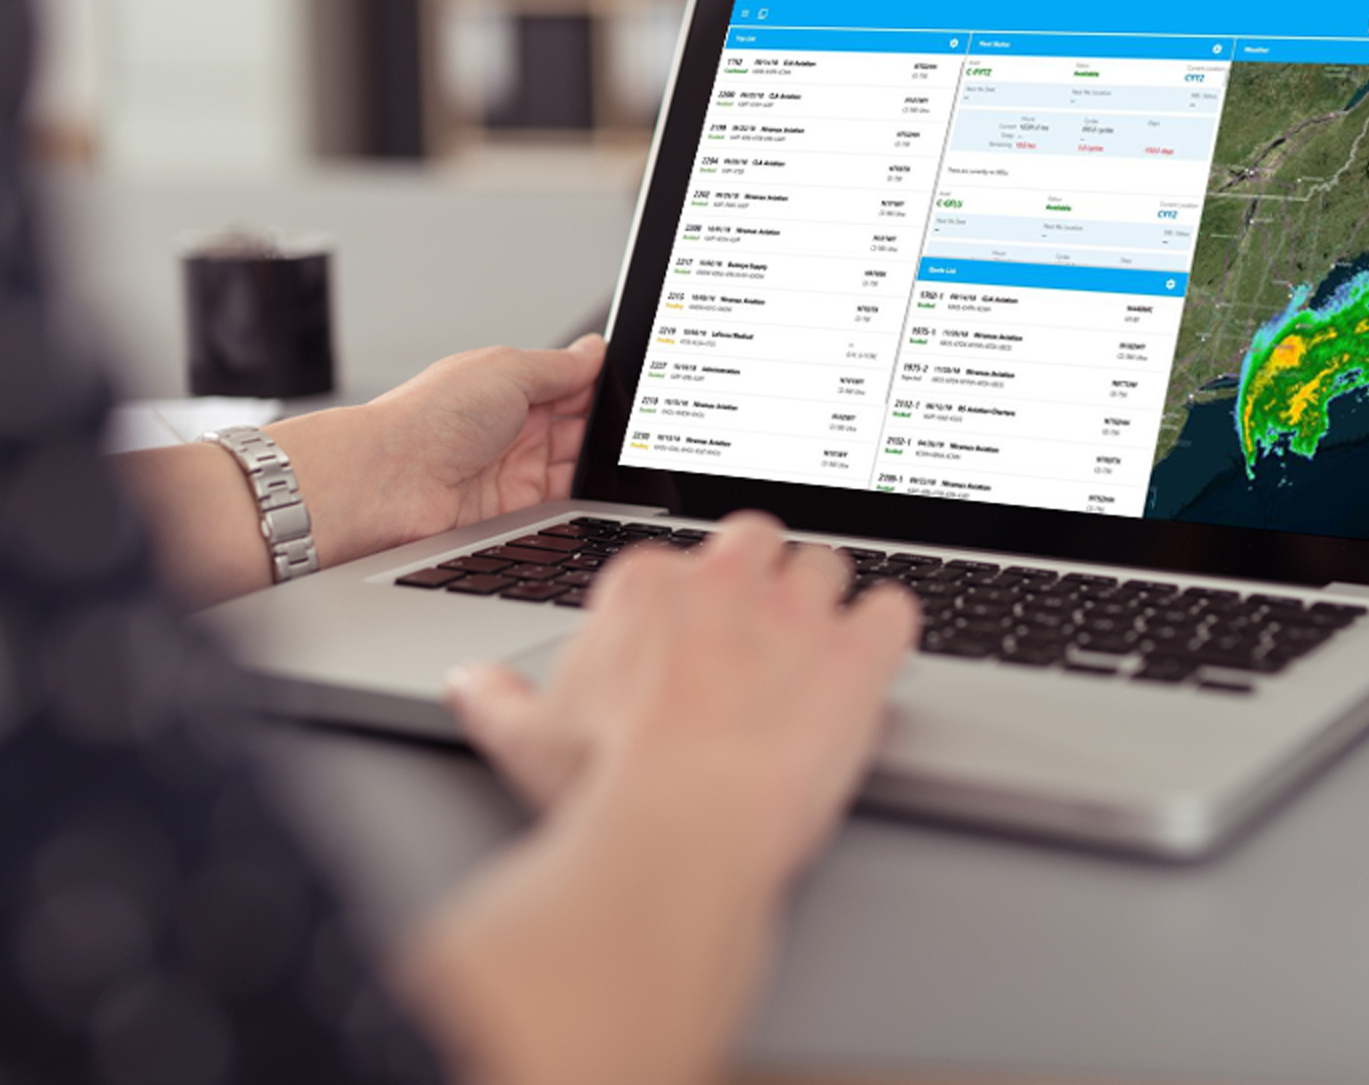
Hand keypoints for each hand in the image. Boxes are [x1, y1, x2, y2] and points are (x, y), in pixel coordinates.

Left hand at [268, 334, 605, 569]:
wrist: (388, 483)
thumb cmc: (428, 420)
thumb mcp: (506, 370)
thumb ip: (560, 366)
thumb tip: (595, 350)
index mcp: (506, 386)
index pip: (569, 385)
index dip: (600, 387)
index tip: (633, 390)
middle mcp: (510, 428)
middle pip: (578, 427)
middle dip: (604, 426)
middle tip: (633, 426)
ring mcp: (513, 470)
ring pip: (576, 466)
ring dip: (595, 461)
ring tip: (617, 455)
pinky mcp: (516, 511)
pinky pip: (564, 504)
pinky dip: (583, 496)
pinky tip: (597, 485)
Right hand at [445, 513, 918, 886]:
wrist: (682, 829)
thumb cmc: (607, 786)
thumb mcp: (527, 740)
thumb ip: (499, 700)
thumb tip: (473, 684)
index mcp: (647, 586)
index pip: (679, 560)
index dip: (692, 602)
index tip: (693, 639)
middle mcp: (725, 580)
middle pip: (759, 539)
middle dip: (764, 577)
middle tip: (760, 637)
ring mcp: (798, 613)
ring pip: (829, 566)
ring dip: (828, 604)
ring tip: (819, 657)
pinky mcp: (859, 655)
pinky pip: (895, 610)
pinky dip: (889, 634)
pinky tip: (875, 664)